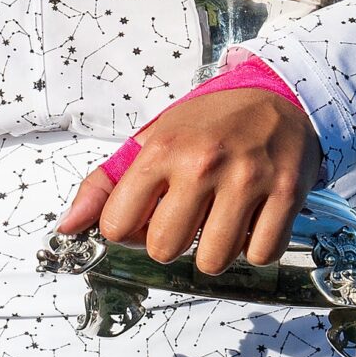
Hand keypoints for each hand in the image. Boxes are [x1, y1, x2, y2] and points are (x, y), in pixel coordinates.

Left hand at [55, 88, 321, 276]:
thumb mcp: (153, 138)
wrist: (278, 95)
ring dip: (214, 250)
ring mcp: (248, 179)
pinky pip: (261, 254)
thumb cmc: (210, 122)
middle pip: (164, 250)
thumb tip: (68, 226)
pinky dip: (254, 248)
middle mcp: (203, 163)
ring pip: (212, 261)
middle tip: (187, 217)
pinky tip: (251, 221)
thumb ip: (106, 183)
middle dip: (171, 243)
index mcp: (162, 150)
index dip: (128, 230)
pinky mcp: (287, 193)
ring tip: (220, 220)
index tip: (146, 215)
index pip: (118, 226)